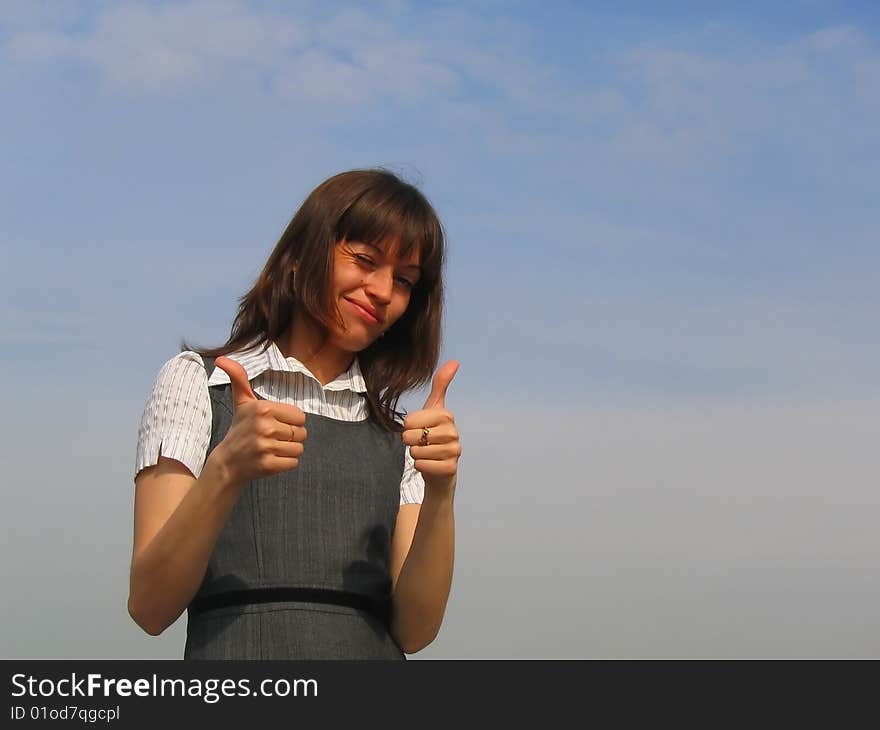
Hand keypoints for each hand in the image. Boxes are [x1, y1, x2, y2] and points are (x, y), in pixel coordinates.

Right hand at [208, 356, 307, 486]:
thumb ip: (239, 378)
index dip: (290, 422)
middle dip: (291, 437)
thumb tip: (221, 358)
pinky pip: (294, 463)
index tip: (275, 424)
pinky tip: (271, 459)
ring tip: (272, 449)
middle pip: (302, 433)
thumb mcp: (241, 402)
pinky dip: (286, 463)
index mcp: (263, 408)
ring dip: (289, 451)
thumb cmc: (240, 429)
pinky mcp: (268, 465)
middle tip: (272, 438)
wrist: (228, 462)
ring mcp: (265, 447)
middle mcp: (265, 426)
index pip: (300, 416)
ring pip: (299, 449)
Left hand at [402, 360, 461, 492]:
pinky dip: (420, 466)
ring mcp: (454, 451)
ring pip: (416, 452)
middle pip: (411, 436)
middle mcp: (453, 432)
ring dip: (415, 455)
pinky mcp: (450, 469)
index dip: (407, 428)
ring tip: (425, 453)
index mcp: (446, 415)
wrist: (440, 469)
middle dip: (410, 442)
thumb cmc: (433, 435)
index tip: (418, 429)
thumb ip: (441, 385)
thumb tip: (455, 361)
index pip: (409, 421)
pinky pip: (422, 465)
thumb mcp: (434, 409)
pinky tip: (428, 464)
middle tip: (421, 443)